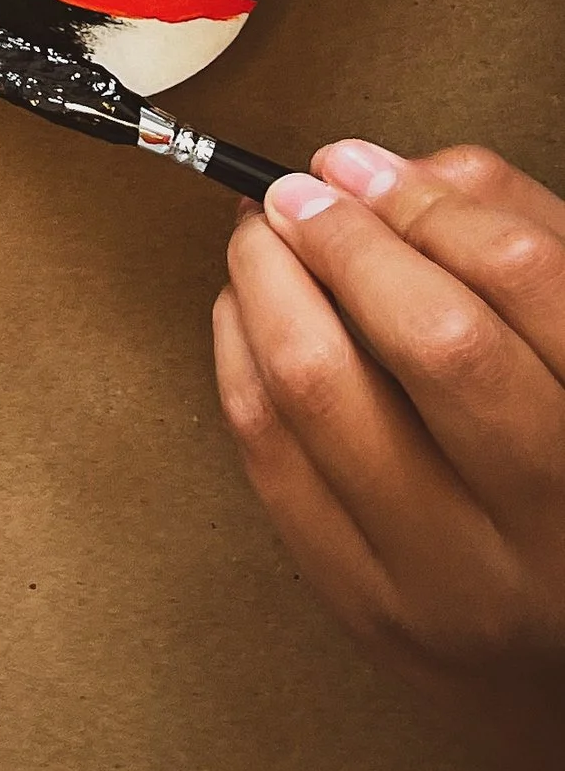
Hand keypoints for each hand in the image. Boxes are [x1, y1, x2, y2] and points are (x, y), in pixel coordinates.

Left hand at [214, 139, 564, 770]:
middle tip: (295, 190)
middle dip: (343, 238)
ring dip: (266, 285)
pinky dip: (237, 358)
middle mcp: (553, 519)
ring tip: (259, 237)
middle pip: (428, 336)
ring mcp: (454, 577)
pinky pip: (267, 454)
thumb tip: (396, 170)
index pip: (528, 280)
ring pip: (322, 391)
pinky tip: (243, 313)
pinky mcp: (365, 608)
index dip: (428, 201)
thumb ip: (528, 250)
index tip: (360, 163)